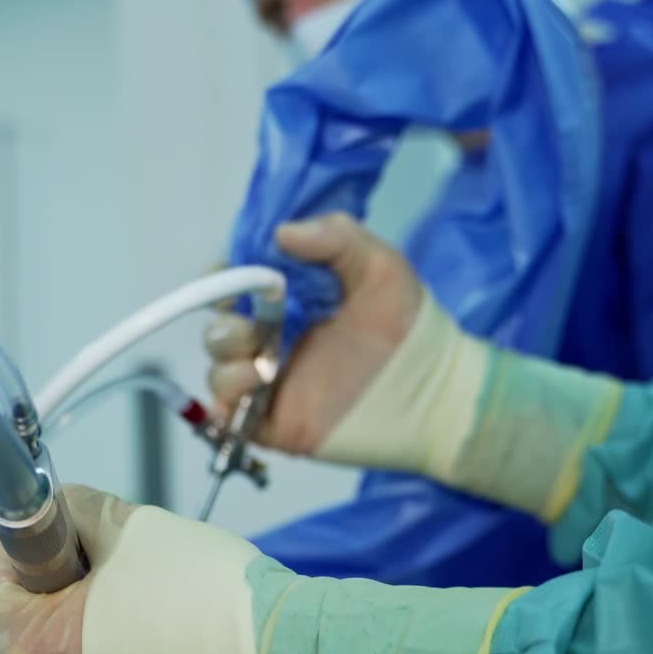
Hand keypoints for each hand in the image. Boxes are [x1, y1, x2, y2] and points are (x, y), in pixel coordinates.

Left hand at [0, 485, 138, 653]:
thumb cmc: (210, 595)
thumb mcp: (133, 525)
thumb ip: (77, 511)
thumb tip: (60, 513)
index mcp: (35, 650)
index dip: (4, 554)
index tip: (40, 539)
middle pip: (17, 639)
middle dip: (46, 598)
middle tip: (97, 572)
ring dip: (75, 644)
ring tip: (135, 616)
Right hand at [205, 212, 422, 456]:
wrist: (434, 396)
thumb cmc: (410, 328)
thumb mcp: (381, 266)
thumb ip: (337, 237)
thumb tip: (280, 232)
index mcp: (288, 299)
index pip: (235, 281)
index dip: (224, 276)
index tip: (232, 274)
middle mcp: (272, 337)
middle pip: (219, 326)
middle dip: (224, 323)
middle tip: (254, 328)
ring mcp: (269, 381)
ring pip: (217, 368)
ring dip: (227, 363)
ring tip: (264, 367)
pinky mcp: (270, 421)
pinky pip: (226, 414)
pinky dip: (222, 404)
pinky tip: (248, 394)